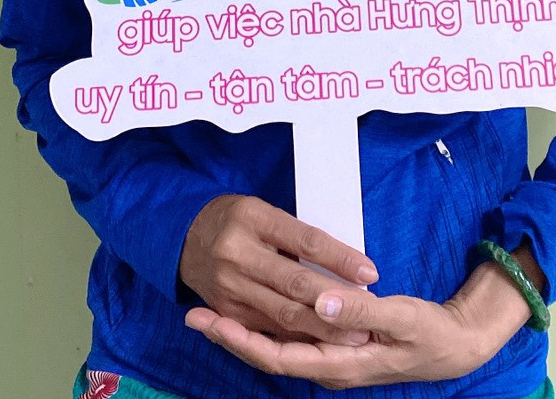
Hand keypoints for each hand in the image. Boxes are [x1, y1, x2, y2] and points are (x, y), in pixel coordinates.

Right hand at [179, 194, 377, 345]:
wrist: (187, 238)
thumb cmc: (238, 221)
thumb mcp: (266, 213)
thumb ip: (298, 237)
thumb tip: (344, 263)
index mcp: (253, 218)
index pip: (306, 241)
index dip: (341, 258)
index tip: (369, 272)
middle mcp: (238, 254)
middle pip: (296, 283)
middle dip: (335, 302)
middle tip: (368, 312)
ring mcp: (230, 287)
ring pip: (284, 314)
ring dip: (322, 328)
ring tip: (354, 334)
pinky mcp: (227, 313)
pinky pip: (269, 330)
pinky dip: (298, 338)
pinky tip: (322, 342)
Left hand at [185, 259, 532, 388]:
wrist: (454, 345)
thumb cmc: (429, 334)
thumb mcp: (401, 319)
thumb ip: (361, 312)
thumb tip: (320, 303)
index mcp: (338, 364)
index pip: (277, 356)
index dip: (241, 340)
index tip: (209, 321)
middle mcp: (328, 367)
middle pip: (268, 354)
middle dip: (230, 335)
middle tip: (193, 313)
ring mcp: (332, 359)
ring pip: (279, 347)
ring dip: (245, 329)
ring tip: (212, 309)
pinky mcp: (337, 346)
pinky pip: (294, 338)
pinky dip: (270, 325)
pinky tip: (256, 308)